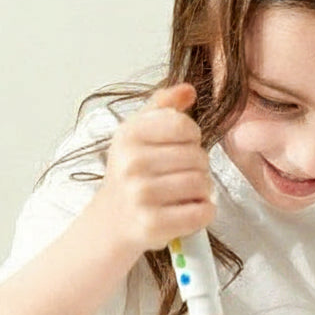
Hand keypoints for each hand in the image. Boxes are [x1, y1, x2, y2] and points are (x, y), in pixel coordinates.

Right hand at [96, 83, 214, 253]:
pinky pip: (201, 211)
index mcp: (128, 135)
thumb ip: (163, 106)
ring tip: (184, 193)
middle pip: (198, 156)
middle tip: (181, 175)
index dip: (192, 136)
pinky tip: (187, 210)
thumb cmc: (131, 173)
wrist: (111, 221)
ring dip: (202, 190)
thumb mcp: (138, 133)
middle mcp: (130, 164)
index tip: (181, 146)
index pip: (184, 125)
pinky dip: (203, 212)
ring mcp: (140, 196)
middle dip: (198, 166)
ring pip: (202, 183)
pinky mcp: (152, 225)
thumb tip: (188, 90)